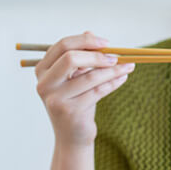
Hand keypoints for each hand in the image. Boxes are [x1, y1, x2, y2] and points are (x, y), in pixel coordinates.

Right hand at [34, 31, 135, 147]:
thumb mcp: (75, 79)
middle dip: (97, 55)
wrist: (72, 136)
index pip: (61, 46)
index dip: (85, 41)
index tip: (106, 43)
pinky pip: (98, 91)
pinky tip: (123, 77)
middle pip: (71, 58)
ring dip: (112, 70)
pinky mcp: (71, 111)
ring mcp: (55, 99)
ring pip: (90, 77)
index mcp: (42, 70)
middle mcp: (44, 83)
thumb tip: (90, 33)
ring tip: (128, 66)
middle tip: (116, 57)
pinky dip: (113, 82)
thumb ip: (80, 58)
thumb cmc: (75, 103)